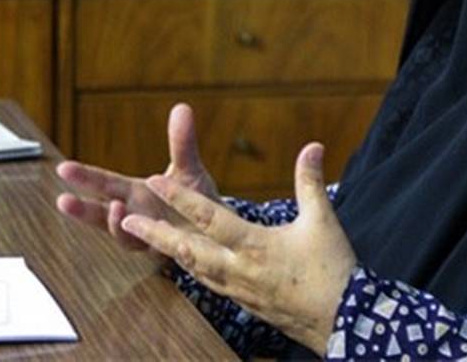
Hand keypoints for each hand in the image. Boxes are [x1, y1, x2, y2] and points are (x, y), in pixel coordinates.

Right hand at [55, 102, 218, 264]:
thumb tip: (182, 108)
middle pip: (102, 213)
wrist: (221, 229)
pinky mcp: (168, 249)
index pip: (105, 184)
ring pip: (123, 235)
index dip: (84, 177)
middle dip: (83, 209)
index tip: (63, 168)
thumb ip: (182, 142)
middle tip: (63, 200)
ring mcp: (149, 236)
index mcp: (136, 194)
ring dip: (116, 225)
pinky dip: (146, 239)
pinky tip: (144, 228)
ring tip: (115, 209)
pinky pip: (152, 247)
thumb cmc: (197, 199)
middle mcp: (137, 216)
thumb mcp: (188, 168)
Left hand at [122, 142, 356, 353]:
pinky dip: (191, 268)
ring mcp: (239, 289)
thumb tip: (313, 146)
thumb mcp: (323, 221)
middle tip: (124, 221)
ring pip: (194, 268)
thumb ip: (311, 182)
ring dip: (168, 251)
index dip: (180, 198)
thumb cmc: (332, 269)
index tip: (155, 181)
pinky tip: (186, 262)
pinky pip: (208, 282)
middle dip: (154, 234)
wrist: (341, 320)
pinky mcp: (244, 302)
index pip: (209, 218)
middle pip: (187, 250)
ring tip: (146, 238)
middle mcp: (239, 269)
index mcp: (255, 246)